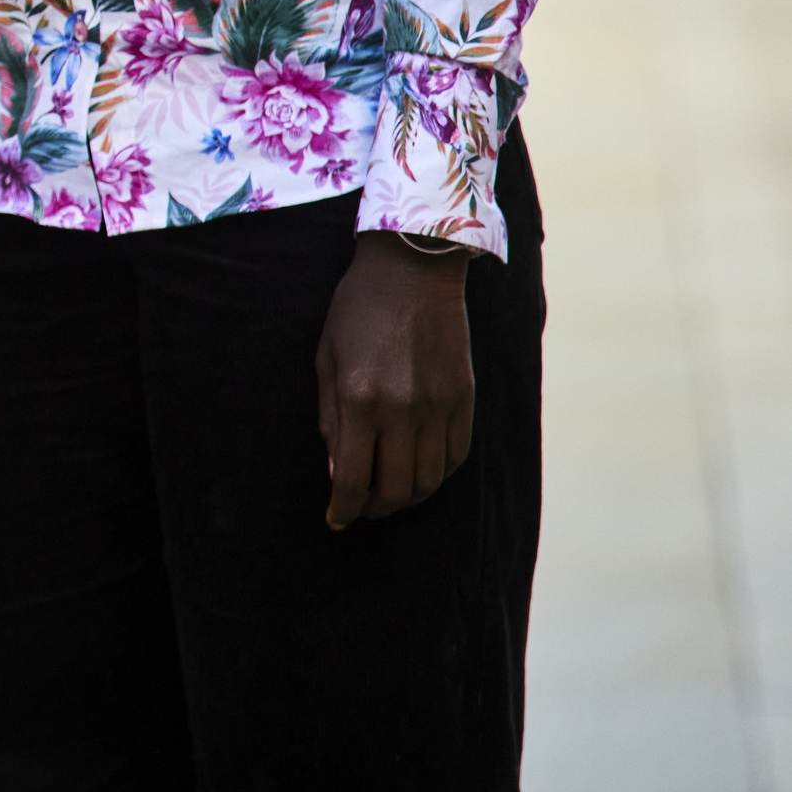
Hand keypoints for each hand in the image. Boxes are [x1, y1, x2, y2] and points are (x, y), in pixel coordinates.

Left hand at [319, 235, 478, 526]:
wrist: (412, 271)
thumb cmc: (356, 312)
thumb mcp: (326, 360)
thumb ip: (331, 420)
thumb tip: (338, 473)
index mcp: (360, 399)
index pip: (354, 478)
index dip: (344, 508)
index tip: (336, 520)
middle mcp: (404, 409)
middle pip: (396, 489)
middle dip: (375, 509)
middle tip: (361, 509)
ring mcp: (439, 407)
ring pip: (429, 480)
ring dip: (406, 498)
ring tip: (387, 495)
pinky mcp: (465, 401)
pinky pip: (455, 457)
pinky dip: (436, 475)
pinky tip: (418, 472)